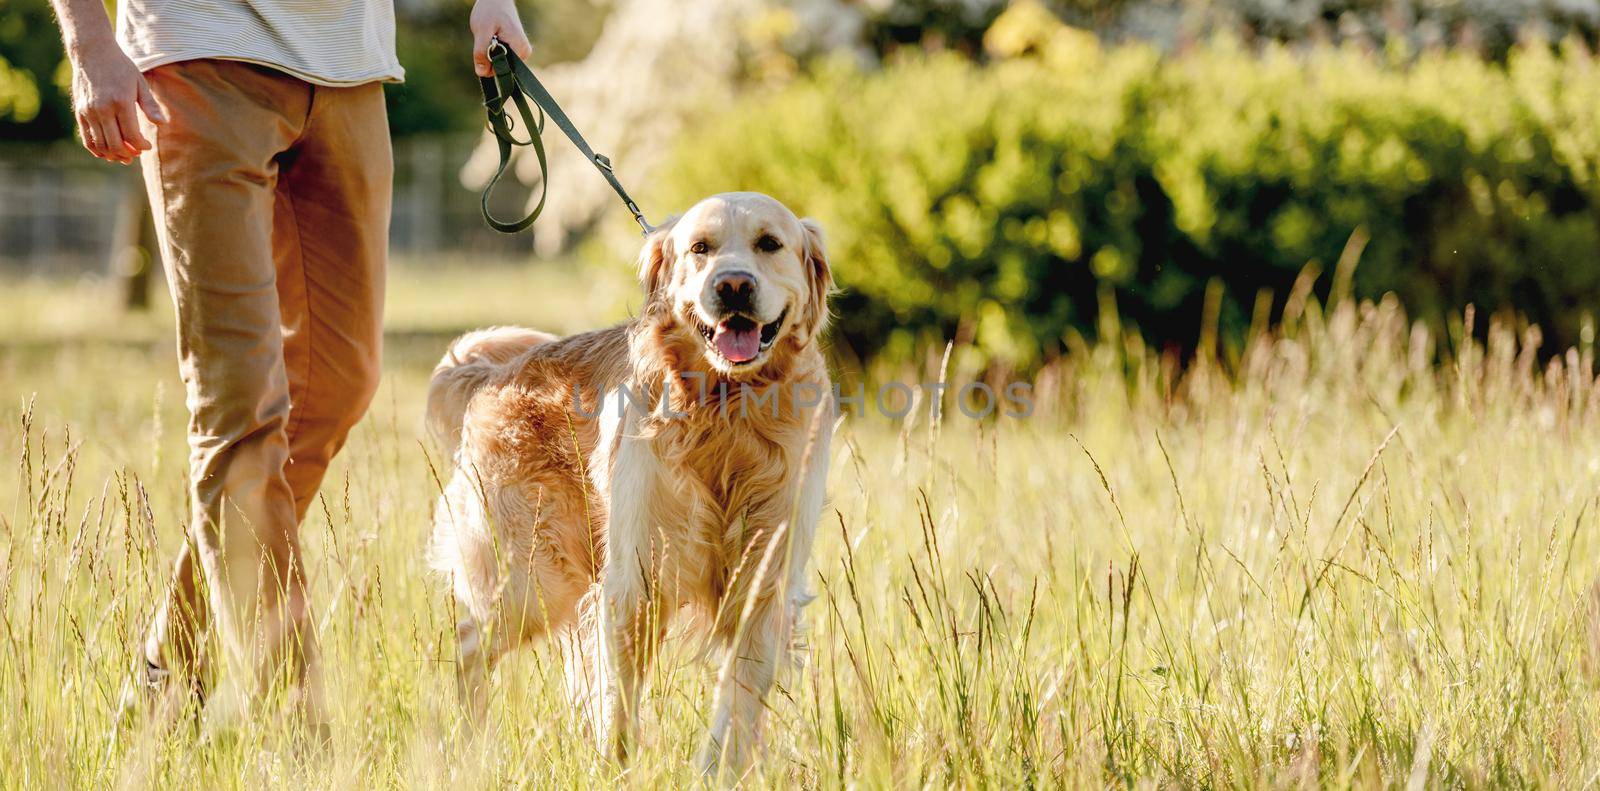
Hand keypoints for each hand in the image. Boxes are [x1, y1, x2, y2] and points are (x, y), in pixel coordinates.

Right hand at [69, 43, 165, 163]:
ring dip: (113, 155)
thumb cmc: (121, 67)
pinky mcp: (79, 112)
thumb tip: (162, 124)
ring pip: (100, 145)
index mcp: (121, 102)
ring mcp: (88, 111)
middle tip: (136, 154)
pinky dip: (97, 149)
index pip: (132, 136)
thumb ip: (150, 105)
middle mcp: (103, 109)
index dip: (141, 146)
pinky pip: (87, 138)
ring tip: (124, 156)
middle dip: (128, 154)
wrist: (92, 52)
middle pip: (115, 144)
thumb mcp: (140, 83)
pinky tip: (107, 152)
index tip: (147, 146)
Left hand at [470, 0, 532, 76]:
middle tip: (487, 38)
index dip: (489, 65)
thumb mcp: (482, 30)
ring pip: (499, 63)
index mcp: (520, 49)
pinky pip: (500, 58)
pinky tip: (492, 38)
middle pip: (501, 68)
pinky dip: (492, 51)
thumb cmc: (490, 11)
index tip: (483, 49)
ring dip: (489, 53)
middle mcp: (524, 52)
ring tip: (490, 35)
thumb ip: (481, 52)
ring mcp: (521, 52)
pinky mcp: (516, 50)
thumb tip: (482, 73)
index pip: (502, 71)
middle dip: (488, 57)